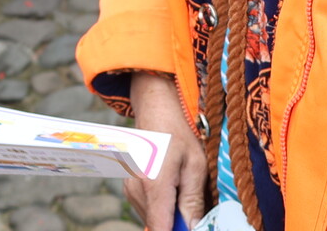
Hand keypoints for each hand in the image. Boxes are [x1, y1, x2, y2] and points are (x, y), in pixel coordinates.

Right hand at [125, 73, 207, 230]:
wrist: (156, 108)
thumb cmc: (179, 132)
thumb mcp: (196, 165)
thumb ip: (193, 201)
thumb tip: (194, 230)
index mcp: (154, 185)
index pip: (160, 230)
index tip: (191, 227)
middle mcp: (136, 190)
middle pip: (159, 225)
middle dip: (180, 223)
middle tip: (196, 205)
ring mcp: (130, 190)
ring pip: (155, 218)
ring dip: (172, 214)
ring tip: (185, 189)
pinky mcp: (130, 189)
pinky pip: (150, 209)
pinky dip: (164, 206)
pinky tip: (174, 186)